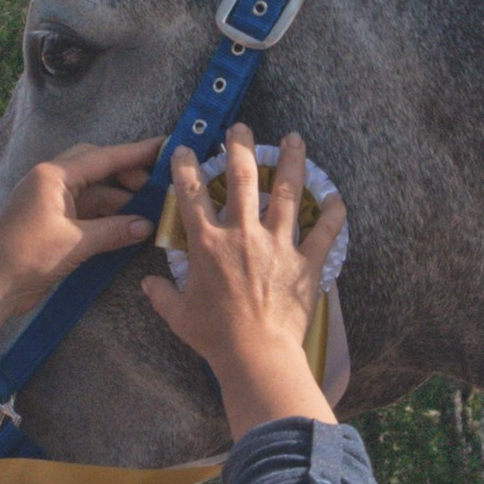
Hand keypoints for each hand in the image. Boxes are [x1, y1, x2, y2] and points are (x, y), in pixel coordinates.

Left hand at [0, 139, 162, 337]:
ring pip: (93, 191)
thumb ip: (114, 231)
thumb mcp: (76, 242)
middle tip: (158, 187)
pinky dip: (107, 217)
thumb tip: (147, 225)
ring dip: (119, 200)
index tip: (165, 147)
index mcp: (53, 176)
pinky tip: (129, 226)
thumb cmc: (27, 257)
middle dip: (128, 175)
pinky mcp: (51, 222)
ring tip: (150, 210)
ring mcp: (50, 202)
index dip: (136, 153)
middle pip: (97, 167)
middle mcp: (51, 181)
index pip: (103, 157)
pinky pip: (85, 211)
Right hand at [140, 125, 341, 436]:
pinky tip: (335, 196)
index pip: (190, 193)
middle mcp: (243, 234)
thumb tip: (147, 284)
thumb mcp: (179, 316)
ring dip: (291, 162)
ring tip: (294, 139)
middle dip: (240, 147)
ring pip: (287, 192)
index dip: (185, 166)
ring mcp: (278, 244)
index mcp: (208, 244)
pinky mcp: (306, 262)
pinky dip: (332, 212)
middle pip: (241, 178)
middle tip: (241, 128)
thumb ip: (162, 295)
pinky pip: (324, 231)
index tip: (185, 149)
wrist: (257, 355)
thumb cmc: (215, 337)